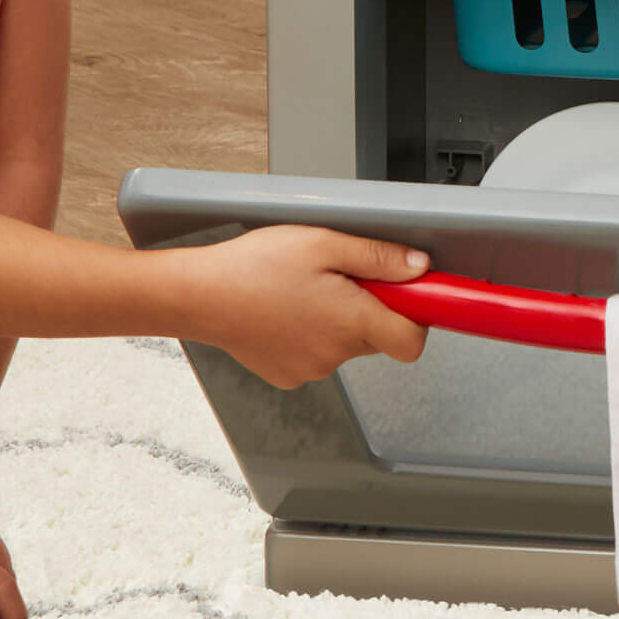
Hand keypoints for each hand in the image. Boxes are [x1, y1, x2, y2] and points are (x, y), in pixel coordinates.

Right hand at [183, 227, 431, 388]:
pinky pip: (315, 354)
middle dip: (369, 308)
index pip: (413, 341)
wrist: (199, 296)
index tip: (409, 296)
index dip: (417, 316)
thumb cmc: (253, 266)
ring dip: (336, 320)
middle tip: (340, 277)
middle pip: (378, 337)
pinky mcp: (288, 375)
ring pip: (345, 345)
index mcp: (351, 321)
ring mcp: (311, 369)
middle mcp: (335, 353)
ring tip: (302, 289)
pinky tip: (284, 310)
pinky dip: (308, 334)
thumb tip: (419, 268)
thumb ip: (377, 257)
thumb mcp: (322, 243)